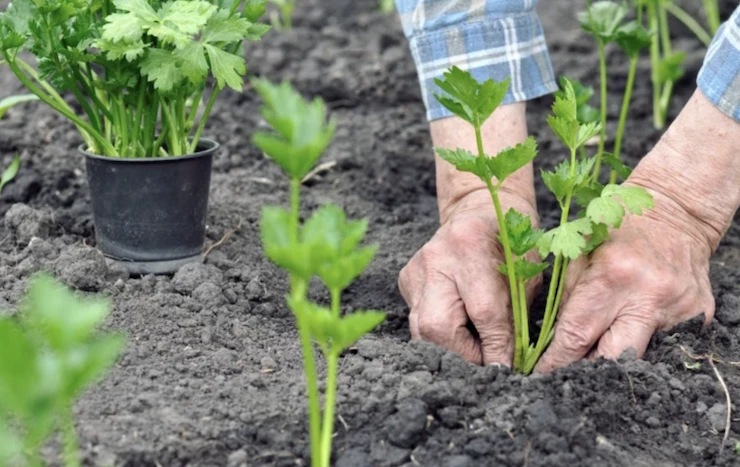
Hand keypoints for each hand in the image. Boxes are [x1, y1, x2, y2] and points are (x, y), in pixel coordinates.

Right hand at [399, 188, 538, 364]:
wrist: (479, 211)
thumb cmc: (512, 242)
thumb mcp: (526, 273)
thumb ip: (515, 316)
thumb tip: (507, 365)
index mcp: (471, 244)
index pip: (483, 311)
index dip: (495, 347)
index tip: (505, 369)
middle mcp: (435, 256)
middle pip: (437, 326)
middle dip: (463, 355)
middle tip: (486, 363)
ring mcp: (415, 269)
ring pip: (421, 330)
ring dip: (451, 349)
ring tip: (475, 349)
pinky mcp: (406, 280)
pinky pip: (418, 320)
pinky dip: (441, 334)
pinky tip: (460, 329)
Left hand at [534, 192, 713, 371]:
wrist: (675, 214)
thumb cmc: (616, 233)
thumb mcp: (579, 256)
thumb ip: (568, 300)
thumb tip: (554, 344)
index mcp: (611, 276)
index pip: (576, 335)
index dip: (557, 361)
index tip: (542, 374)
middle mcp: (648, 295)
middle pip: (613, 358)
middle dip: (587, 371)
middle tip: (569, 377)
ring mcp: (679, 308)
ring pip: (641, 357)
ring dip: (616, 361)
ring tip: (598, 357)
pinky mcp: (700, 315)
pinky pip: (666, 345)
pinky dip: (645, 343)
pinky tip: (632, 333)